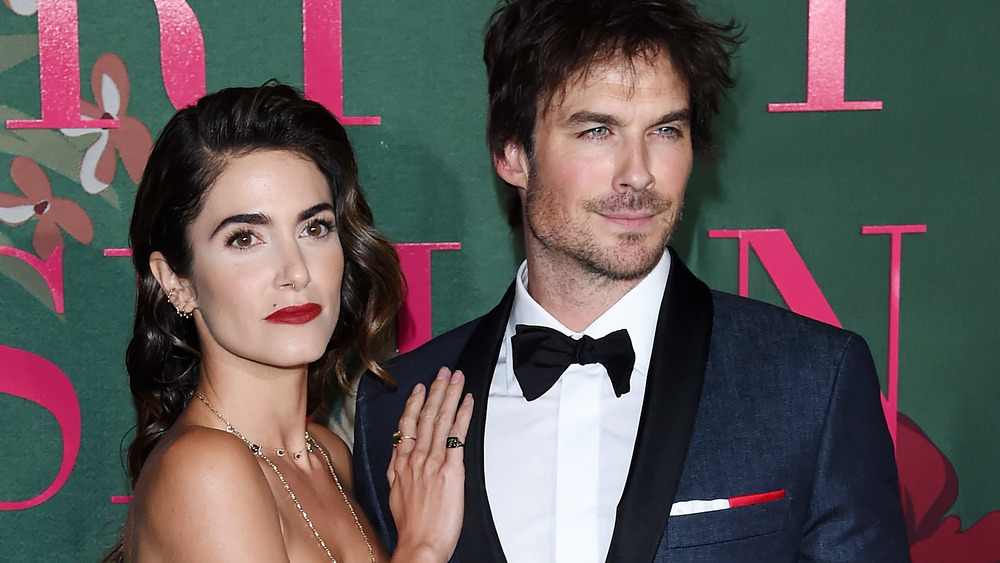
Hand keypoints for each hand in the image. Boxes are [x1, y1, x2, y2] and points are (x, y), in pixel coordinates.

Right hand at [388, 367, 472, 562]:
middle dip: (436, 391)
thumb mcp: (395, 494)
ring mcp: (434, 462)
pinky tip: (467, 402)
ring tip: (456, 379)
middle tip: (444, 372)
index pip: (408, 425)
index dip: (414, 402)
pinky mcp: (451, 470)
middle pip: (426, 416)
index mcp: (402, 463)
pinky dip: (462, 416)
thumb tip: (398, 454)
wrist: (420, 544)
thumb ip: (397, 471)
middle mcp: (417, 458)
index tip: (420, 388)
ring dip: (449, 396)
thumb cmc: (411, 525)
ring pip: (441, 420)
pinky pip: (457, 436)